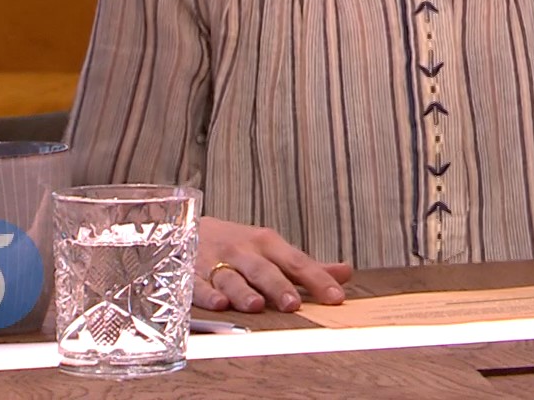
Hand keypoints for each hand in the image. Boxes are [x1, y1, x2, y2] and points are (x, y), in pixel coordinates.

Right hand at [193, 216, 352, 312]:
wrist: (187, 228)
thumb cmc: (239, 245)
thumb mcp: (273, 249)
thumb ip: (307, 266)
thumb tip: (346, 273)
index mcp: (268, 244)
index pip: (298, 262)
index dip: (318, 280)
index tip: (336, 297)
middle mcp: (244, 251)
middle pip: (264, 270)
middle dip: (278, 287)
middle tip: (293, 304)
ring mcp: (216, 261)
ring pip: (231, 277)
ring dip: (243, 292)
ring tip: (256, 306)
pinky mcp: (189, 273)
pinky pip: (197, 285)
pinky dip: (207, 294)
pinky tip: (218, 304)